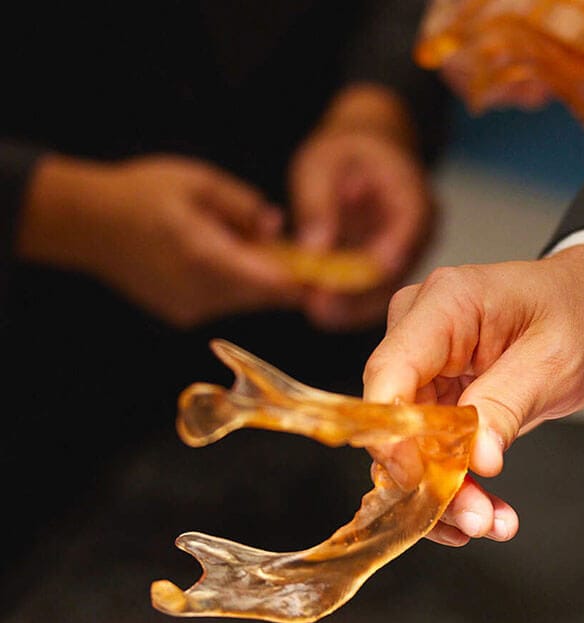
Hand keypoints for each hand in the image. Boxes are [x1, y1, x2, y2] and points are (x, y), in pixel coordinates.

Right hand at [17, 154, 300, 327]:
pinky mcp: (183, 314)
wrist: (87, 224)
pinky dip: (237, 285)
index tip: (331, 272)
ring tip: (251, 244)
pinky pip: (226, 302)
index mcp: (205, 257)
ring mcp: (191, 308)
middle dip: (286, 277)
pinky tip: (222, 257)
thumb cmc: (142, 194)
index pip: (270, 282)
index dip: (304, 280)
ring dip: (260, 280)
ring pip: (247, 300)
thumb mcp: (197, 181)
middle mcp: (200, 292)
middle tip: (301, 253)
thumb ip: (242, 205)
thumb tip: (277, 227)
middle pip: (265, 295)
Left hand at [288, 84, 433, 329]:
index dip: (375, 261)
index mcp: (413, 196)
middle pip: (398, 271)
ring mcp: (412, 253)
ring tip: (317, 313)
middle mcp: (422, 230)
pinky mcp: (395, 269)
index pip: (406, 231)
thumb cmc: (345, 150)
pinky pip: (378, 293)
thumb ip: (317, 204)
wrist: (366, 150)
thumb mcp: (320, 165)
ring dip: (353, 306)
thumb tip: (315, 250)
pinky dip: (351, 303)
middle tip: (320, 308)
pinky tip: (323, 311)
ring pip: (389, 290)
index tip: (341, 283)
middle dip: (358, 295)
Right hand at [364, 243, 583, 545]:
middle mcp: (419, 330)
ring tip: (492, 523)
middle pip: (398, 418)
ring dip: (447, 492)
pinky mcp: (434, 392)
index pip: (390, 373)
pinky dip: (458, 484)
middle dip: (431, 479)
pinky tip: (487, 512)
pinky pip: (431, 447)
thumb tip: (476, 459)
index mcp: (444, 304)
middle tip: (478, 522)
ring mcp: (424, 363)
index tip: (426, 486)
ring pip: (411, 444)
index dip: (396, 436)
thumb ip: (508, 405)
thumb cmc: (578, 315)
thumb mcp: (557, 360)